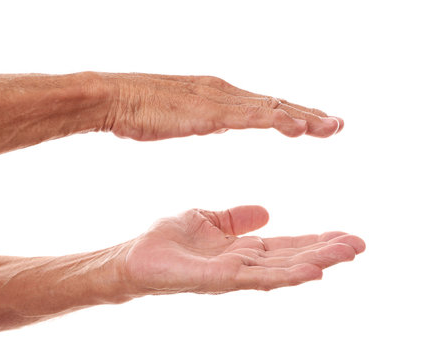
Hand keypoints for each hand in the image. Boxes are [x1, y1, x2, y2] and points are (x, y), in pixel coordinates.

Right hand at [100, 73, 343, 139]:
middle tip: (337, 125)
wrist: (115, 98)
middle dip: (309, 114)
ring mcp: (218, 99)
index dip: (292, 114)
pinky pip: (251, 116)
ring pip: (271, 108)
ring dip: (304, 117)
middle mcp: (225, 92)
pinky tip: (299, 128)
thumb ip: (206, 118)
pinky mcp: (208, 110)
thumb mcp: (183, 117)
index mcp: (219, 96)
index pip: (264, 106)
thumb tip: (221, 123)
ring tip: (331, 127)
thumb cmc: (141, 110)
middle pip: (275, 104)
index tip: (314, 124)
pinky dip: (278, 120)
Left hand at [118, 206, 364, 296]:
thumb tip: (267, 212)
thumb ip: (236, 219)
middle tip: (359, 245)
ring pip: (282, 270)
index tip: (343, 234)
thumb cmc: (169, 240)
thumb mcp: (208, 219)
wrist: (136, 256)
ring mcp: (233, 275)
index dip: (315, 240)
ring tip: (347, 253)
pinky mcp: (219, 279)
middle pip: (292, 259)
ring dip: (316, 262)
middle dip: (326, 252)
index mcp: (242, 250)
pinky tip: (312, 270)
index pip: (286, 245)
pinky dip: (287, 275)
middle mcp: (244, 265)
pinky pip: (258, 278)